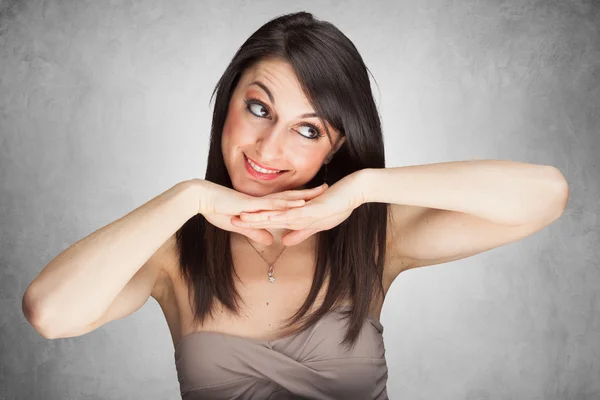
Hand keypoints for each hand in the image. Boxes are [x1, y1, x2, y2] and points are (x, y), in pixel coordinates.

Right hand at [197, 180, 328, 244]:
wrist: (200, 197)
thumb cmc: (216, 209)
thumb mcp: (241, 226)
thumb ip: (256, 232)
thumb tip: (272, 241)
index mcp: (261, 205)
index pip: (284, 201)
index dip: (300, 198)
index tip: (316, 196)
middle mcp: (262, 201)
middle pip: (289, 196)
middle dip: (308, 193)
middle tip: (326, 189)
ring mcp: (258, 201)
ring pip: (285, 199)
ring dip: (302, 196)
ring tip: (320, 193)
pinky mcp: (251, 204)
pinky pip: (272, 205)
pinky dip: (286, 205)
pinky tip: (299, 204)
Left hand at [230, 173, 365, 245]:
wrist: (354, 190)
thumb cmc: (338, 205)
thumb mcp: (315, 224)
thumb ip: (299, 232)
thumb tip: (282, 241)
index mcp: (294, 212)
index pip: (269, 218)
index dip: (253, 221)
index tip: (235, 223)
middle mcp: (294, 208)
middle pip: (267, 214)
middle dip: (248, 218)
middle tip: (228, 220)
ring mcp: (302, 207)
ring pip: (276, 213)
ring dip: (259, 216)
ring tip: (241, 219)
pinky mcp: (312, 207)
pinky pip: (293, 213)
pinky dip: (281, 216)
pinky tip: (270, 219)